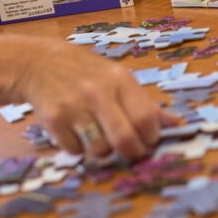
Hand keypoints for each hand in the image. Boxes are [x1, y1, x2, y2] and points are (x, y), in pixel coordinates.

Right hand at [5, 37, 180, 160]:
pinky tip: (76, 132)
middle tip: (130, 152)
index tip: (147, 141)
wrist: (39, 63)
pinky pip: (75, 151)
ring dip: (103, 151)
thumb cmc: (87, 74)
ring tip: (99, 137)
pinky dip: (79, 148)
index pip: (146, 119)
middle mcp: (98, 93)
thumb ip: (146, 104)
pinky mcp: (53, 120)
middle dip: (131, 153)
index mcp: (120, 81)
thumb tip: (177, 123)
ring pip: (100, 150)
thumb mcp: (119, 80)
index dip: (151, 137)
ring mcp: (74, 107)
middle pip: (124, 140)